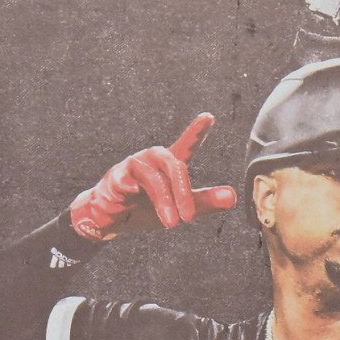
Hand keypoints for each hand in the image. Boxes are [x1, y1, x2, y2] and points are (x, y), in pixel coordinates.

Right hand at [67, 113, 239, 241]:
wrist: (106, 218)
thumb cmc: (142, 208)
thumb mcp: (178, 209)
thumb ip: (203, 202)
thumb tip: (233, 197)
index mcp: (167, 166)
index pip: (185, 146)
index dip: (196, 132)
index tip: (209, 117)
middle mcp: (151, 161)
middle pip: (173, 164)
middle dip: (183, 191)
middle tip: (189, 218)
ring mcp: (131, 167)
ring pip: (154, 177)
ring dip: (164, 200)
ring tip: (172, 223)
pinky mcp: (114, 179)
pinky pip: (126, 180)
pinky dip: (132, 188)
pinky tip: (134, 196)